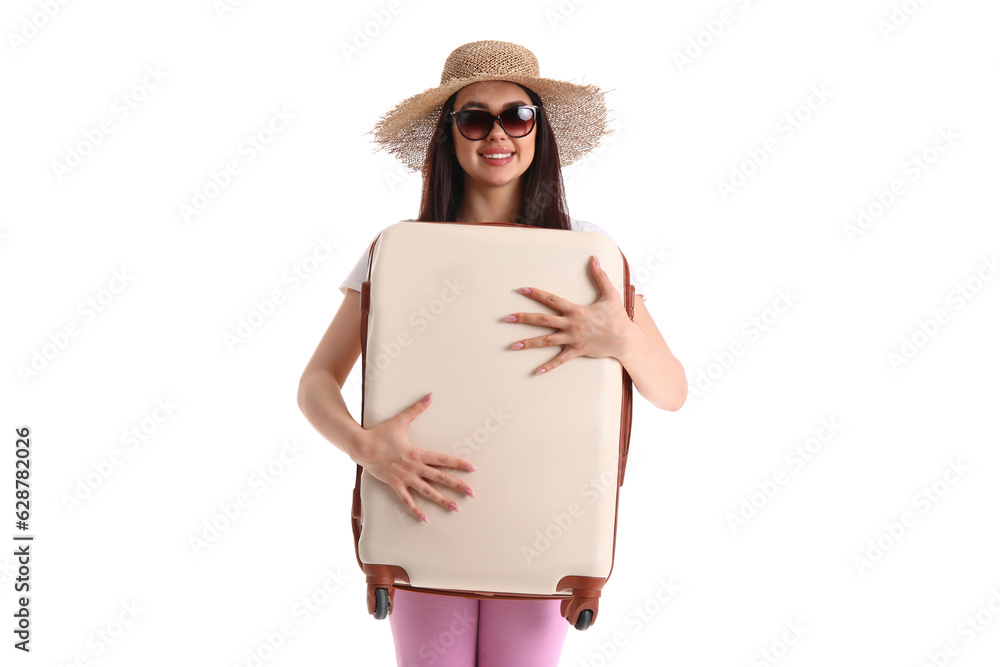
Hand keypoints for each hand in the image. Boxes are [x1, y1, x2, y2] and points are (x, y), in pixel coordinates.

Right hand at [353, 393, 474, 522]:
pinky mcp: (395, 485)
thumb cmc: (381, 434)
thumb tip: (430, 396)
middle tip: (471, 493)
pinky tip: (425, 519)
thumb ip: (417, 409)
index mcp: (417, 453)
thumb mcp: (400, 421)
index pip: (443, 459)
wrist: (361, 447)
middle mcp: (414, 468)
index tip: (472, 469)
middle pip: (440, 478)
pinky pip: (407, 500)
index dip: (458, 464)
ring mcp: (405, 478)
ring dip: (441, 500)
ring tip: (455, 508)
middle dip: (457, 485)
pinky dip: (415, 510)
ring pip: (427, 492)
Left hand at [505, 255, 633, 375]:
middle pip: (542, 320)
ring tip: (513, 346)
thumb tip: (594, 259)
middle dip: (524, 318)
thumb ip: (600, 276)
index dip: (536, 293)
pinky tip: (535, 372)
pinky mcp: (577, 351)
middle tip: (507, 318)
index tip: (521, 289)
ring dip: (529, 343)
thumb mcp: (610, 294)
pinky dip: (548, 367)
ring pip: (546, 341)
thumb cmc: (617, 317)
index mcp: (575, 310)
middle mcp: (571, 324)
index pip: (551, 299)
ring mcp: (572, 339)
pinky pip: (560, 360)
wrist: (625, 339)